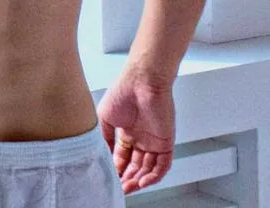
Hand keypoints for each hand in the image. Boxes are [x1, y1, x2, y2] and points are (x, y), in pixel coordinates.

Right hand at [96, 72, 175, 193]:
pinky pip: (163, 165)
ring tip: (128, 187)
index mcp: (127, 132)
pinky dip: (154, 176)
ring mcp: (154, 141)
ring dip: (139, 180)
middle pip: (136, 165)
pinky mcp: (166, 142)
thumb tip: (104, 156)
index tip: (110, 178)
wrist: (141, 82)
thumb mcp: (105, 117)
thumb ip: (105, 138)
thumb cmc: (122, 93)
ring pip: (149, 168)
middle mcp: (141, 139)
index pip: (123, 157)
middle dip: (127, 178)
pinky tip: (143, 182)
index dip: (117, 169)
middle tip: (119, 187)